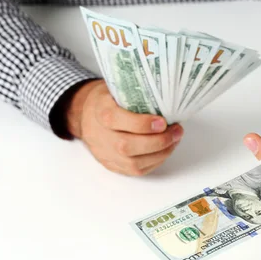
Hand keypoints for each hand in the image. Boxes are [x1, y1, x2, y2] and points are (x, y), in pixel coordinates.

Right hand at [66, 80, 182, 175]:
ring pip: (133, 163)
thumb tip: (167, 98)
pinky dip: (155, 162)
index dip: (141, 123)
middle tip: (176, 132)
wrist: (84, 116)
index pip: (116, 120)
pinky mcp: (112, 165)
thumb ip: (136, 94)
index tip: (162, 122)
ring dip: (160, 154)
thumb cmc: (108, 101)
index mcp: (100, 111)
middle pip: (127, 146)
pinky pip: (135, 171)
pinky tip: (164, 151)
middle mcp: (100, 135)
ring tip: (174, 141)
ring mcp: (105, 153)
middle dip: (158, 141)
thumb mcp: (116, 88)